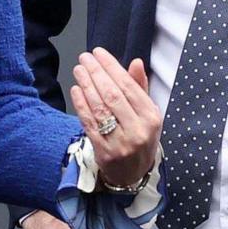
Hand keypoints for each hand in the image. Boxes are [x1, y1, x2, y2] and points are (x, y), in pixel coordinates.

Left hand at [67, 49, 159, 189]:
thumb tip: (136, 62)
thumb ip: (140, 88)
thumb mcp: (147, 115)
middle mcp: (137, 130)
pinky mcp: (103, 151)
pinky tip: (76, 89)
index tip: (100, 53)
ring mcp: (119, 142)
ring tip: (79, 69)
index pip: (129, 87)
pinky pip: (89, 123)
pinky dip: (81, 105)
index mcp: (151, 118)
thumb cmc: (140, 138)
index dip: (112, 68)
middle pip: (113, 95)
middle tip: (85, 58)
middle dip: (97, 73)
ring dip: (87, 85)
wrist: (133, 175)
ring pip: (100, 108)